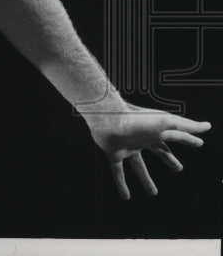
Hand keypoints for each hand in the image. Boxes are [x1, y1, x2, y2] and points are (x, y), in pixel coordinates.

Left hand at [82, 101, 211, 198]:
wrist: (108, 118)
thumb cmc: (138, 119)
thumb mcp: (166, 122)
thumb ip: (186, 127)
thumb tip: (208, 126)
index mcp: (154, 130)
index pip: (175, 136)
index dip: (187, 140)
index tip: (199, 143)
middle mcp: (141, 138)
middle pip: (158, 150)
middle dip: (168, 158)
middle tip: (179, 168)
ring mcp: (127, 146)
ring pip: (138, 165)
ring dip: (145, 179)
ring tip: (153, 193)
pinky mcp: (113, 153)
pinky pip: (117, 171)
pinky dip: (121, 184)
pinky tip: (126, 197)